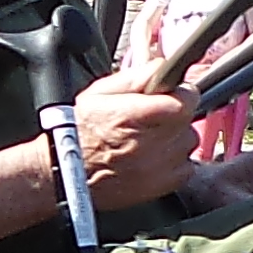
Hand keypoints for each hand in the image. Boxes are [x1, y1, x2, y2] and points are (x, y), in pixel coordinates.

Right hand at [74, 77, 202, 207]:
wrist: (65, 172)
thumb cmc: (79, 131)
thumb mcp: (100, 92)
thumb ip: (136, 77)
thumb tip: (162, 67)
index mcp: (136, 114)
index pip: (185, 99)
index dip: (181, 94)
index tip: (172, 95)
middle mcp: (152, 142)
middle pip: (187, 120)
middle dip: (174, 115)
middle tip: (152, 119)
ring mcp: (160, 166)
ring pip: (187, 142)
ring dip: (175, 138)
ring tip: (151, 140)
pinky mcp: (163, 185)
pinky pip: (186, 167)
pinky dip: (175, 161)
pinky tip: (153, 158)